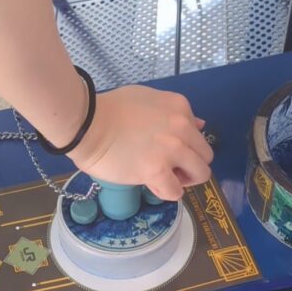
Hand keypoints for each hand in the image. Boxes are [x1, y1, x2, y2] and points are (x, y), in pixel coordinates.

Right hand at [68, 85, 213, 200]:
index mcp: (179, 107)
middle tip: (170, 167)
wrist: (85, 123)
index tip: (167, 149)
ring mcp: (170, 149)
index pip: (198, 133)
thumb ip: (173, 113)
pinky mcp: (156, 170)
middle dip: (191, 164)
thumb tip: (199, 125)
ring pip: (200, 174)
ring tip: (165, 178)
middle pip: (206, 155)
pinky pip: (175, 191)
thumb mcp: (147, 98)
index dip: (185, 145)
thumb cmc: (109, 109)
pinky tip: (153, 185)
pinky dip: (167, 192)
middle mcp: (181, 127)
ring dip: (184, 180)